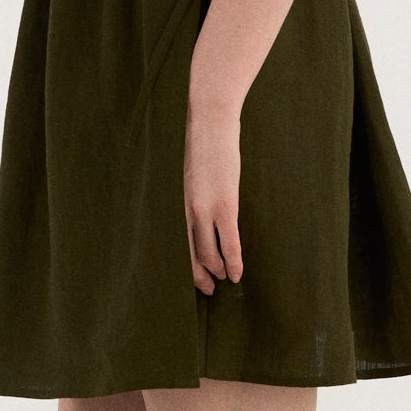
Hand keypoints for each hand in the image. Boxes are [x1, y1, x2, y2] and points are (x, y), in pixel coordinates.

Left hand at [183, 87, 243, 294]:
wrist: (209, 121)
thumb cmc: (200, 144)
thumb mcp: (187, 174)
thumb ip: (188, 194)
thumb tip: (195, 210)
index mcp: (173, 204)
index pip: (174, 243)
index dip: (183, 264)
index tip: (192, 276)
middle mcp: (184, 211)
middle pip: (189, 254)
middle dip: (199, 275)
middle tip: (208, 289)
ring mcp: (204, 210)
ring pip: (208, 253)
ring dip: (217, 271)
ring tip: (225, 280)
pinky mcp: (224, 205)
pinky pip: (229, 242)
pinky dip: (233, 261)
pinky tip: (237, 274)